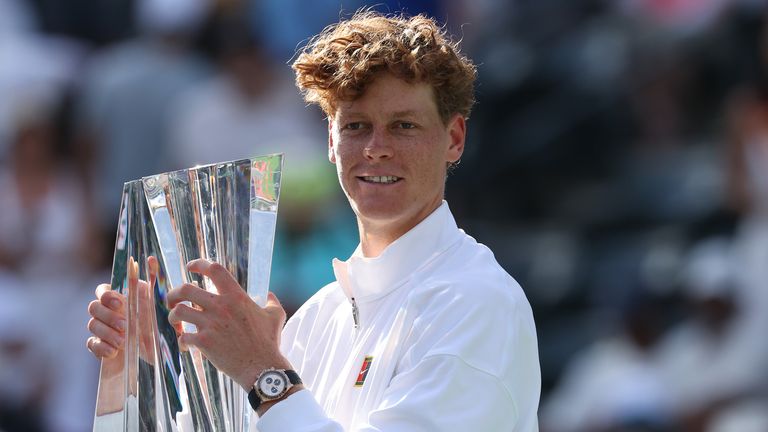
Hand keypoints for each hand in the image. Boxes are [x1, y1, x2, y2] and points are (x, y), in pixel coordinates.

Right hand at [86, 256, 158, 360]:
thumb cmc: (159, 320)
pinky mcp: (102, 346)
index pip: (102, 291)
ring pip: (92, 325)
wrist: (162, 348)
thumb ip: (155, 279)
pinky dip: (100, 348)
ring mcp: (103, 329)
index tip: (120, 303)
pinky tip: (114, 351)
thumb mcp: (160, 301)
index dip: (106, 296)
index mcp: (119, 298)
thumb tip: (150, 259)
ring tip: (123, 341)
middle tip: (125, 326)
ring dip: (106, 333)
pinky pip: (91, 344)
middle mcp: (108, 312)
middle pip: (93, 308)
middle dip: (108, 317)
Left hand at [167, 259, 290, 389]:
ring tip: (176, 322)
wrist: (262, 368)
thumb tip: (270, 295)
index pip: (214, 270)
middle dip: (174, 293)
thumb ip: (272, 302)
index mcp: (236, 296)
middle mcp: (221, 307)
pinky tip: (186, 345)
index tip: (191, 267)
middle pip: (186, 289)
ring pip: (178, 311)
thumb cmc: (269, 342)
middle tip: (172, 300)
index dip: (199, 264)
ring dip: (173, 316)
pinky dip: (181, 340)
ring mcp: (211, 324)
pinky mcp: (204, 342)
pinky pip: (183, 336)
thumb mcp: (275, 317)